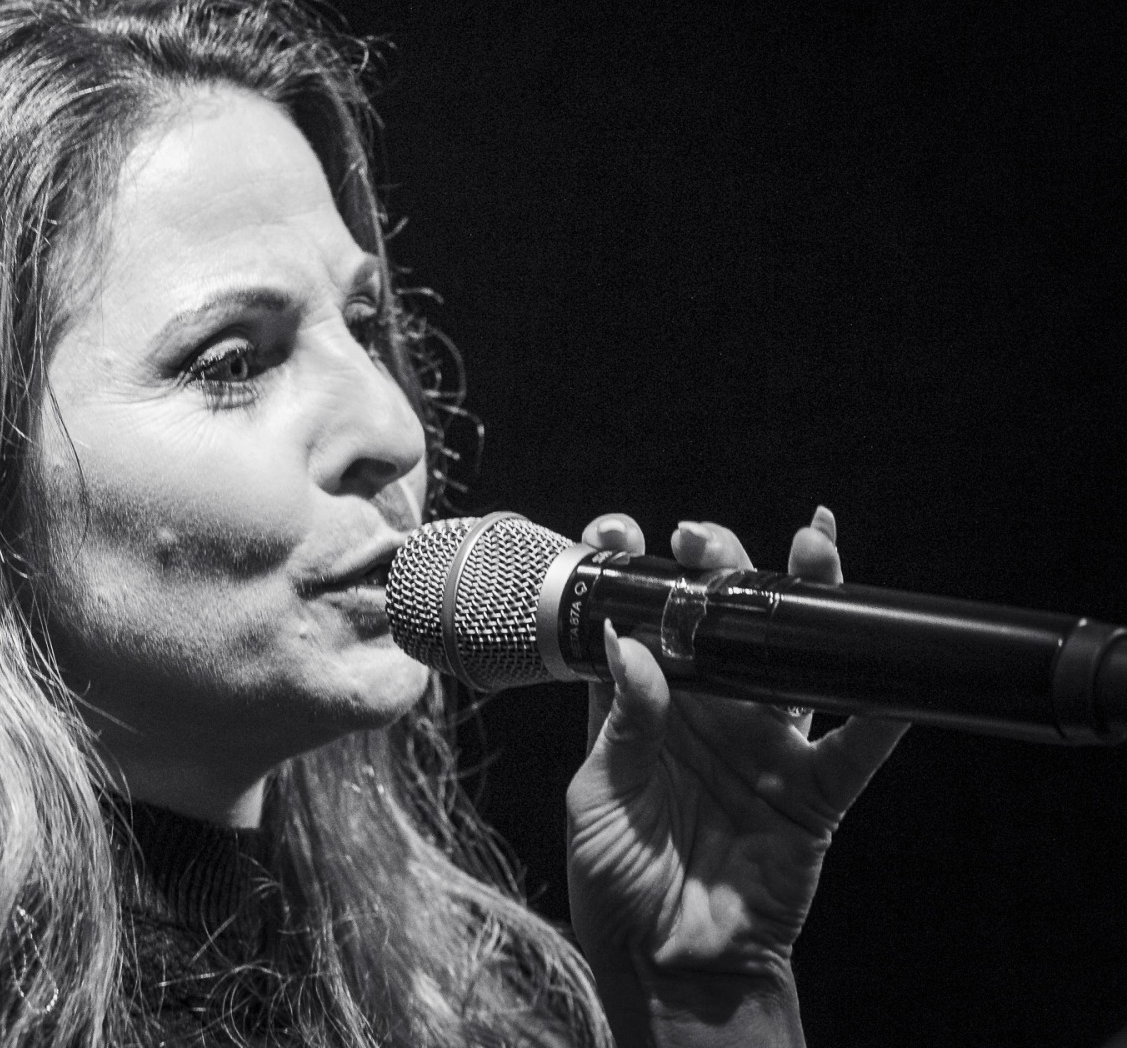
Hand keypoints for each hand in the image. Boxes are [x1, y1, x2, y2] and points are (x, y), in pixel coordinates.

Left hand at [565, 507, 907, 1042]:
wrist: (669, 964)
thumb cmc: (617, 881)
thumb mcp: (600, 796)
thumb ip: (622, 722)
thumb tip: (629, 642)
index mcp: (644, 705)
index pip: (641, 621)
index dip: (635, 572)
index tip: (621, 531)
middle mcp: (707, 711)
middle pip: (723, 623)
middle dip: (721, 567)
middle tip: (704, 538)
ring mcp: (763, 744)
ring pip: (794, 657)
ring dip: (808, 600)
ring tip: (810, 544)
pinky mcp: (812, 790)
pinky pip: (856, 745)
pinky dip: (881, 709)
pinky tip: (893, 669)